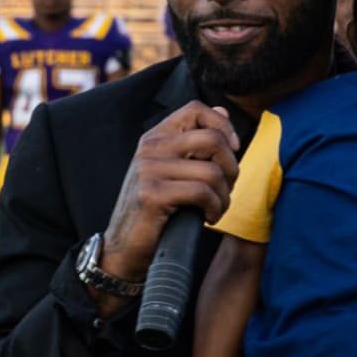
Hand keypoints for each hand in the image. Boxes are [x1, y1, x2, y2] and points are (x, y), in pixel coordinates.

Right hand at [98, 101, 239, 285]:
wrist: (123, 246)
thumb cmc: (156, 209)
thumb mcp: (173, 169)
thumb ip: (196, 142)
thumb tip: (223, 111)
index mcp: (156, 137)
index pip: (196, 109)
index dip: (223, 126)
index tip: (232, 149)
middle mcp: (151, 148)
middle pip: (213, 139)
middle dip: (232, 167)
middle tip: (227, 188)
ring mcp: (149, 170)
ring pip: (212, 171)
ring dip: (225, 195)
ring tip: (217, 208)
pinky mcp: (153, 194)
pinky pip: (202, 193)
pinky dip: (215, 208)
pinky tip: (208, 217)